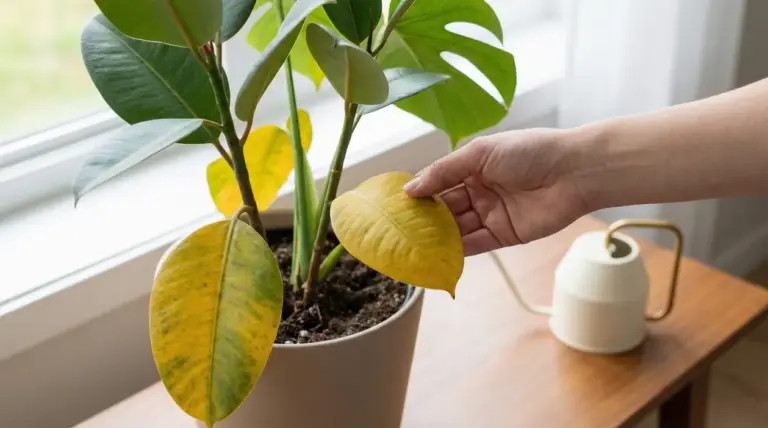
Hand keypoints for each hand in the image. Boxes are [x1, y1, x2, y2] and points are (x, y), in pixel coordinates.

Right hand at [404, 128, 588, 255]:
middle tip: (398, 232)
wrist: (574, 172)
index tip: (395, 207)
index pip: (438, 183)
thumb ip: (444, 171)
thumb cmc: (529, 152)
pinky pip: (476, 244)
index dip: (419, 194)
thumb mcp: (480, 153)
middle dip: (424, 220)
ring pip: (457, 229)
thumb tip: (410, 189)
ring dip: (437, 238)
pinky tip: (436, 256)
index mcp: (472, 168)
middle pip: (445, 209)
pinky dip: (457, 251)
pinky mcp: (504, 235)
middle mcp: (479, 191)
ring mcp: (491, 214)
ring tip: (412, 247)